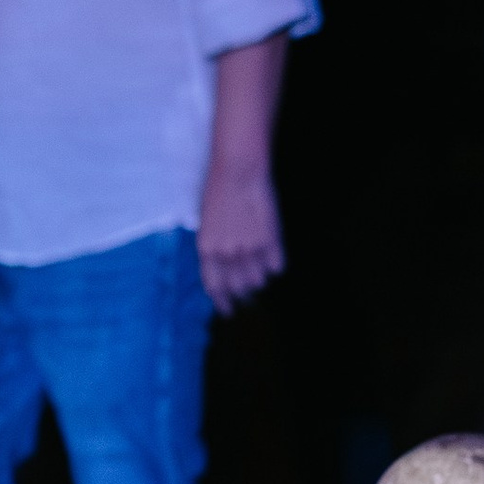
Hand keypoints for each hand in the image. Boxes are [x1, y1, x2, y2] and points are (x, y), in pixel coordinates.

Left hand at [198, 157, 282, 311]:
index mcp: (207, 251)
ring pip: (259, 279)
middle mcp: (227, 254)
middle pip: (240, 288)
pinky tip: (272, 254)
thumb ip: (214, 250)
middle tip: (249, 291)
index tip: (228, 311)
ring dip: (260, 277)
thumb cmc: (219, 194)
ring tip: (259, 265)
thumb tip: (224, 272)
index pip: (214, 288)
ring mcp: (250, 248)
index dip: (222, 303)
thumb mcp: (207, 226)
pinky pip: (276, 265)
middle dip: (244, 292)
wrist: (238, 172)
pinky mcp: (270, 240)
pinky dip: (275, 264)